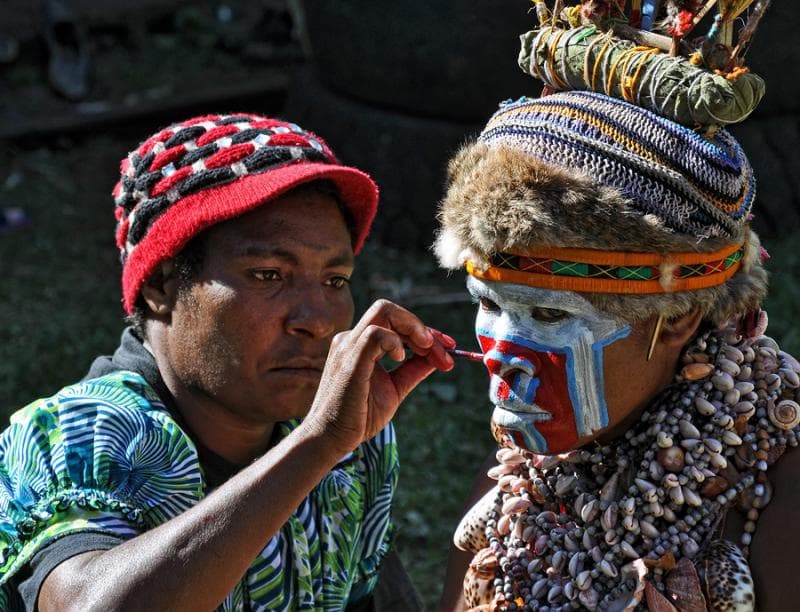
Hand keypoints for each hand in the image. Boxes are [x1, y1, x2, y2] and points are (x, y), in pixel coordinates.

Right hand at [304, 299, 454, 453]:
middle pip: (390, 310)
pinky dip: (395, 341)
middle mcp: (352, 339)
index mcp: (360, 345)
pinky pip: (375, 333)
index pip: (395, 323)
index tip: (448, 346)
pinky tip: (402, 358)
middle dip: (422, 326)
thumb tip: (437, 357)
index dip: (424, 330)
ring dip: (415, 329)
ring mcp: (349, 346)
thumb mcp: (394, 389)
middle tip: (445, 349)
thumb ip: (413, 370)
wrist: (332, 439)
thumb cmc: (358, 417)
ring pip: (384, 311)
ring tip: (429, 352)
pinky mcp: (350, 359)